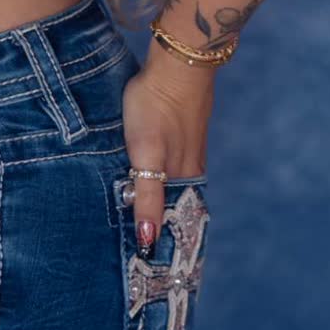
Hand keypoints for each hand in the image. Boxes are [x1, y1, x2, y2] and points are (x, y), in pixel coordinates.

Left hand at [122, 50, 216, 250]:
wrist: (176, 61)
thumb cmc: (158, 107)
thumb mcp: (147, 155)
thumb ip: (147, 195)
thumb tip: (148, 239)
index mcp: (185, 177)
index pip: (179, 221)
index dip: (168, 242)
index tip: (154, 268)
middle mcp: (189, 166)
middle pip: (176, 204)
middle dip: (163, 226)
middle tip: (144, 251)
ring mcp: (185, 145)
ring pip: (171, 183)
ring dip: (159, 201)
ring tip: (139, 219)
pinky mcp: (177, 128)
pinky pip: (167, 162)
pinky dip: (156, 176)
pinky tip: (142, 174)